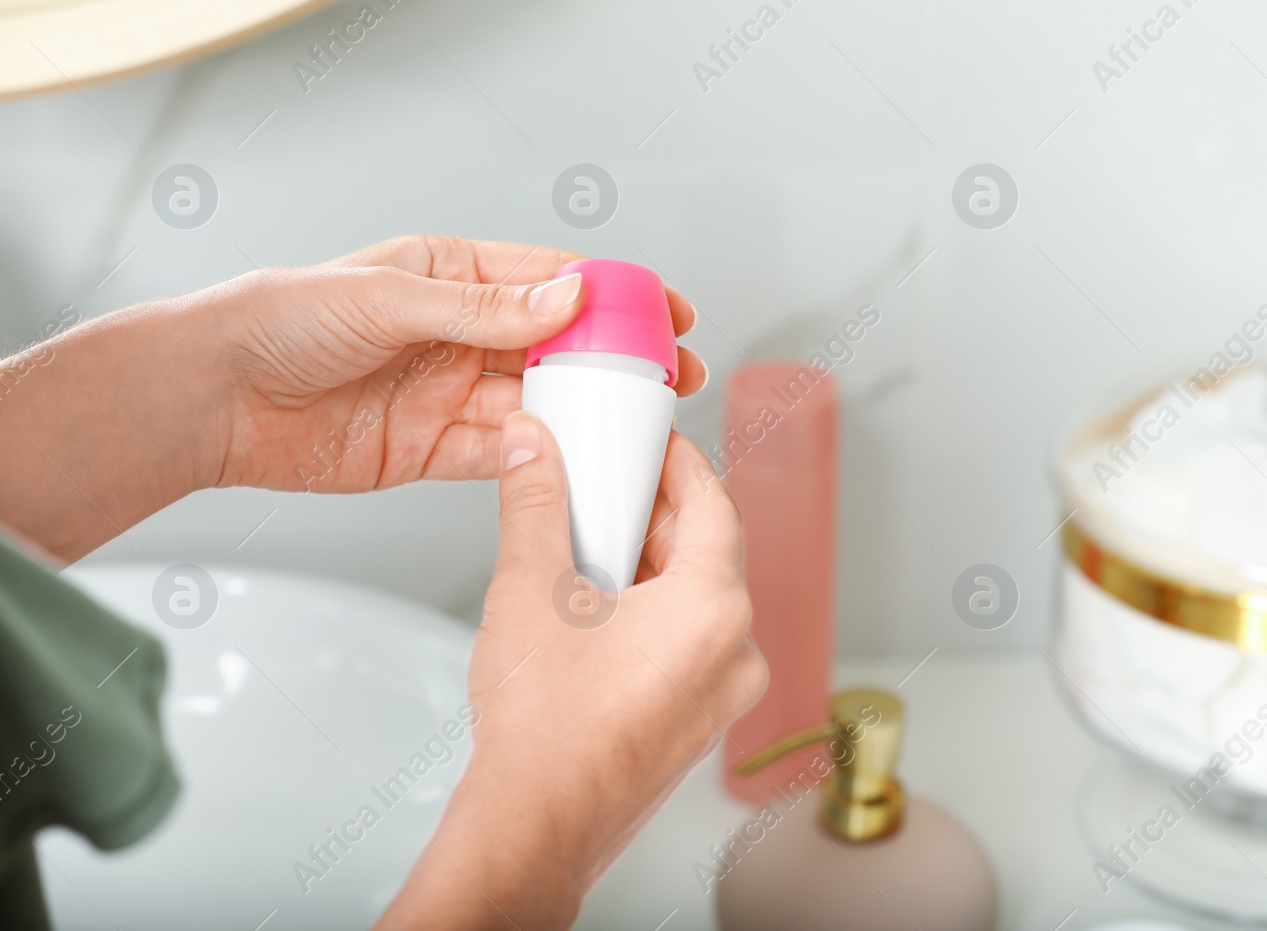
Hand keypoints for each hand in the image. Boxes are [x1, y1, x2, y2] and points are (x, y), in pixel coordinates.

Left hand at [0, 235, 703, 560]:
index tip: (666, 311)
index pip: (553, 279)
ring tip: (637, 427)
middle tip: (673, 378)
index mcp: (453, 275)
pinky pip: (502, 454)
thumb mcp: (391, 298)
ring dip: (587, 414)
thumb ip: (484, 308)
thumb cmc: (283, 320)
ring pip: (540, 403)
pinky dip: (539, 459)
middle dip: (618, 361)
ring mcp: (451, 393)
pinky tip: (570, 460)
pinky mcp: (434, 449)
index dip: (615, 294)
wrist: (215, 396)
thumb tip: (570, 297)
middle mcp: (460, 333)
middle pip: (560, 346)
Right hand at [378, 413, 767, 930]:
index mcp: (713, 609)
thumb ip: (535, 503)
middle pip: (709, 551)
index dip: (680, 462)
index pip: (714, 503)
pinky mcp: (699, 723)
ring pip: (699, 600)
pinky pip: (691, 645)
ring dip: (652, 564)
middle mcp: (735, 653)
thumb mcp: (531, 587)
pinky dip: (656, 613)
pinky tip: (601, 608)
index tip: (653, 442)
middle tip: (607, 487)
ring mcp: (723, 695)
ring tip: (591, 547)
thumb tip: (532, 448)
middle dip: (656, 513)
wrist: (534, 824)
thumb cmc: (543, 730)